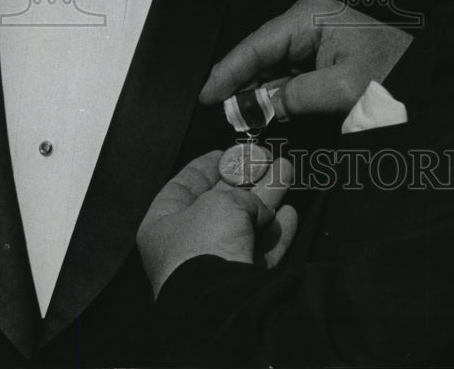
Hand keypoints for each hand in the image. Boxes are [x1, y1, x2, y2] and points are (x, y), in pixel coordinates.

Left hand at [137, 150, 296, 297]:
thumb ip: (241, 195)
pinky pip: (261, 252)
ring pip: (245, 224)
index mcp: (163, 225)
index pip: (182, 187)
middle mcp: (186, 246)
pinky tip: (290, 214)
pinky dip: (277, 233)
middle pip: (220, 203)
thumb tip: (259, 205)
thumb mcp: (220, 201)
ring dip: (267, 198)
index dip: (205, 166)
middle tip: (264, 159)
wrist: (220, 300)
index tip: (225, 152)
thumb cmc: (204, 246)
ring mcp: (213, 266)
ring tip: (286, 171)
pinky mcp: (239, 283)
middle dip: (246, 180)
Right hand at [200, 0, 412, 115]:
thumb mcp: (343, 89)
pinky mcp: (325, 56)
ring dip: (258, 92)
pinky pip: (291, 75)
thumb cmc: (396, 72)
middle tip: (222, 113)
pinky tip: (267, 111)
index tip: (208, 95)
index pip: (256, 45)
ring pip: (273, 67)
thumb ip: (295, 96)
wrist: (430, 76)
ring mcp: (317, 38)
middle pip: (261, 54)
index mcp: (310, 16)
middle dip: (241, 84)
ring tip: (242, 117)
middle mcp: (309, 21)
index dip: (228, 71)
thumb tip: (260, 105)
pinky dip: (277, 94)